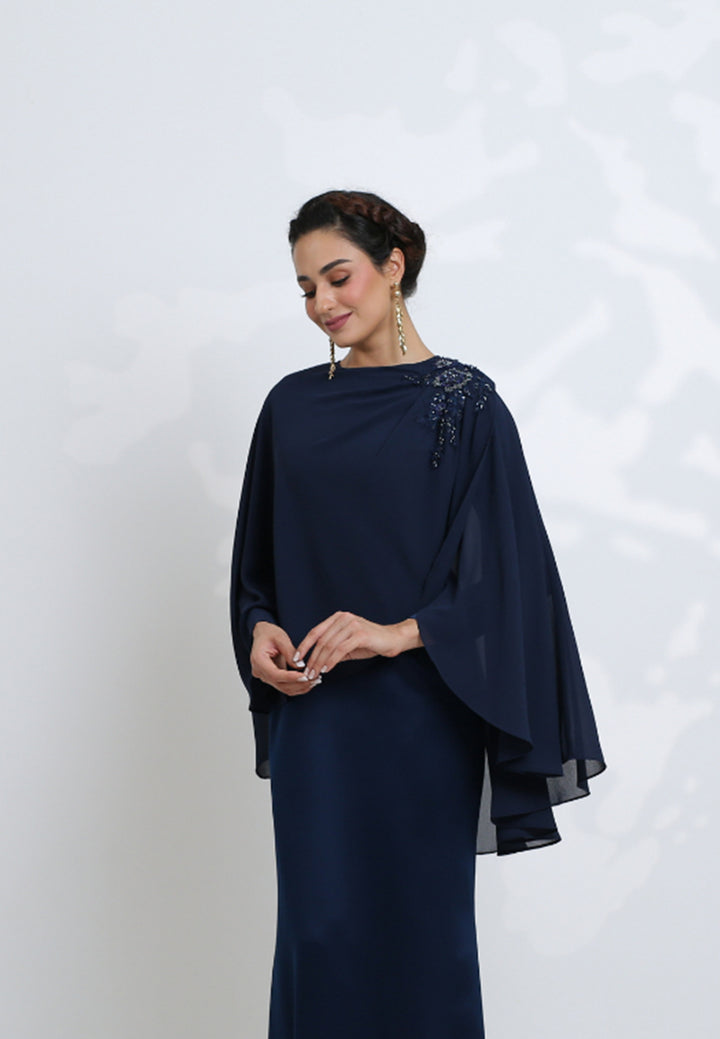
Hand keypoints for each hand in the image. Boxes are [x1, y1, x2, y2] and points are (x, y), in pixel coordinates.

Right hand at [250, 621, 321, 695]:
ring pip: (283, 688)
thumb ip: (289, 652)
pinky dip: (297, 686)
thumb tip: (300, 666)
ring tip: (315, 681)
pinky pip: (285, 686)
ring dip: (300, 687)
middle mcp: (259, 671)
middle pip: (280, 684)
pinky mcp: (272, 678)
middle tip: (315, 679)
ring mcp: (265, 677)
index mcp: (258, 660)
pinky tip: (309, 682)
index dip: (290, 677)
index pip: (274, 674)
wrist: (262, 634)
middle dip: (299, 683)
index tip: (305, 676)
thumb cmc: (269, 633)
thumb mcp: (281, 638)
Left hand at [292, 612, 421, 683]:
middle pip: (321, 640)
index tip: (296, 659)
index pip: (315, 632)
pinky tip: (327, 669)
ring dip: (320, 662)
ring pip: (329, 646)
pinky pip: (340, 650)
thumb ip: (333, 649)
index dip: (304, 646)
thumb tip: (316, 662)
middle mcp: (343, 618)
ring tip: (315, 674)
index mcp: (338, 618)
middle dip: (312, 658)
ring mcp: (352, 625)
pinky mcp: (360, 634)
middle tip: (306, 673)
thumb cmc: (370, 642)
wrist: (393, 639)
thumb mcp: (348, 645)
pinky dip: (331, 661)